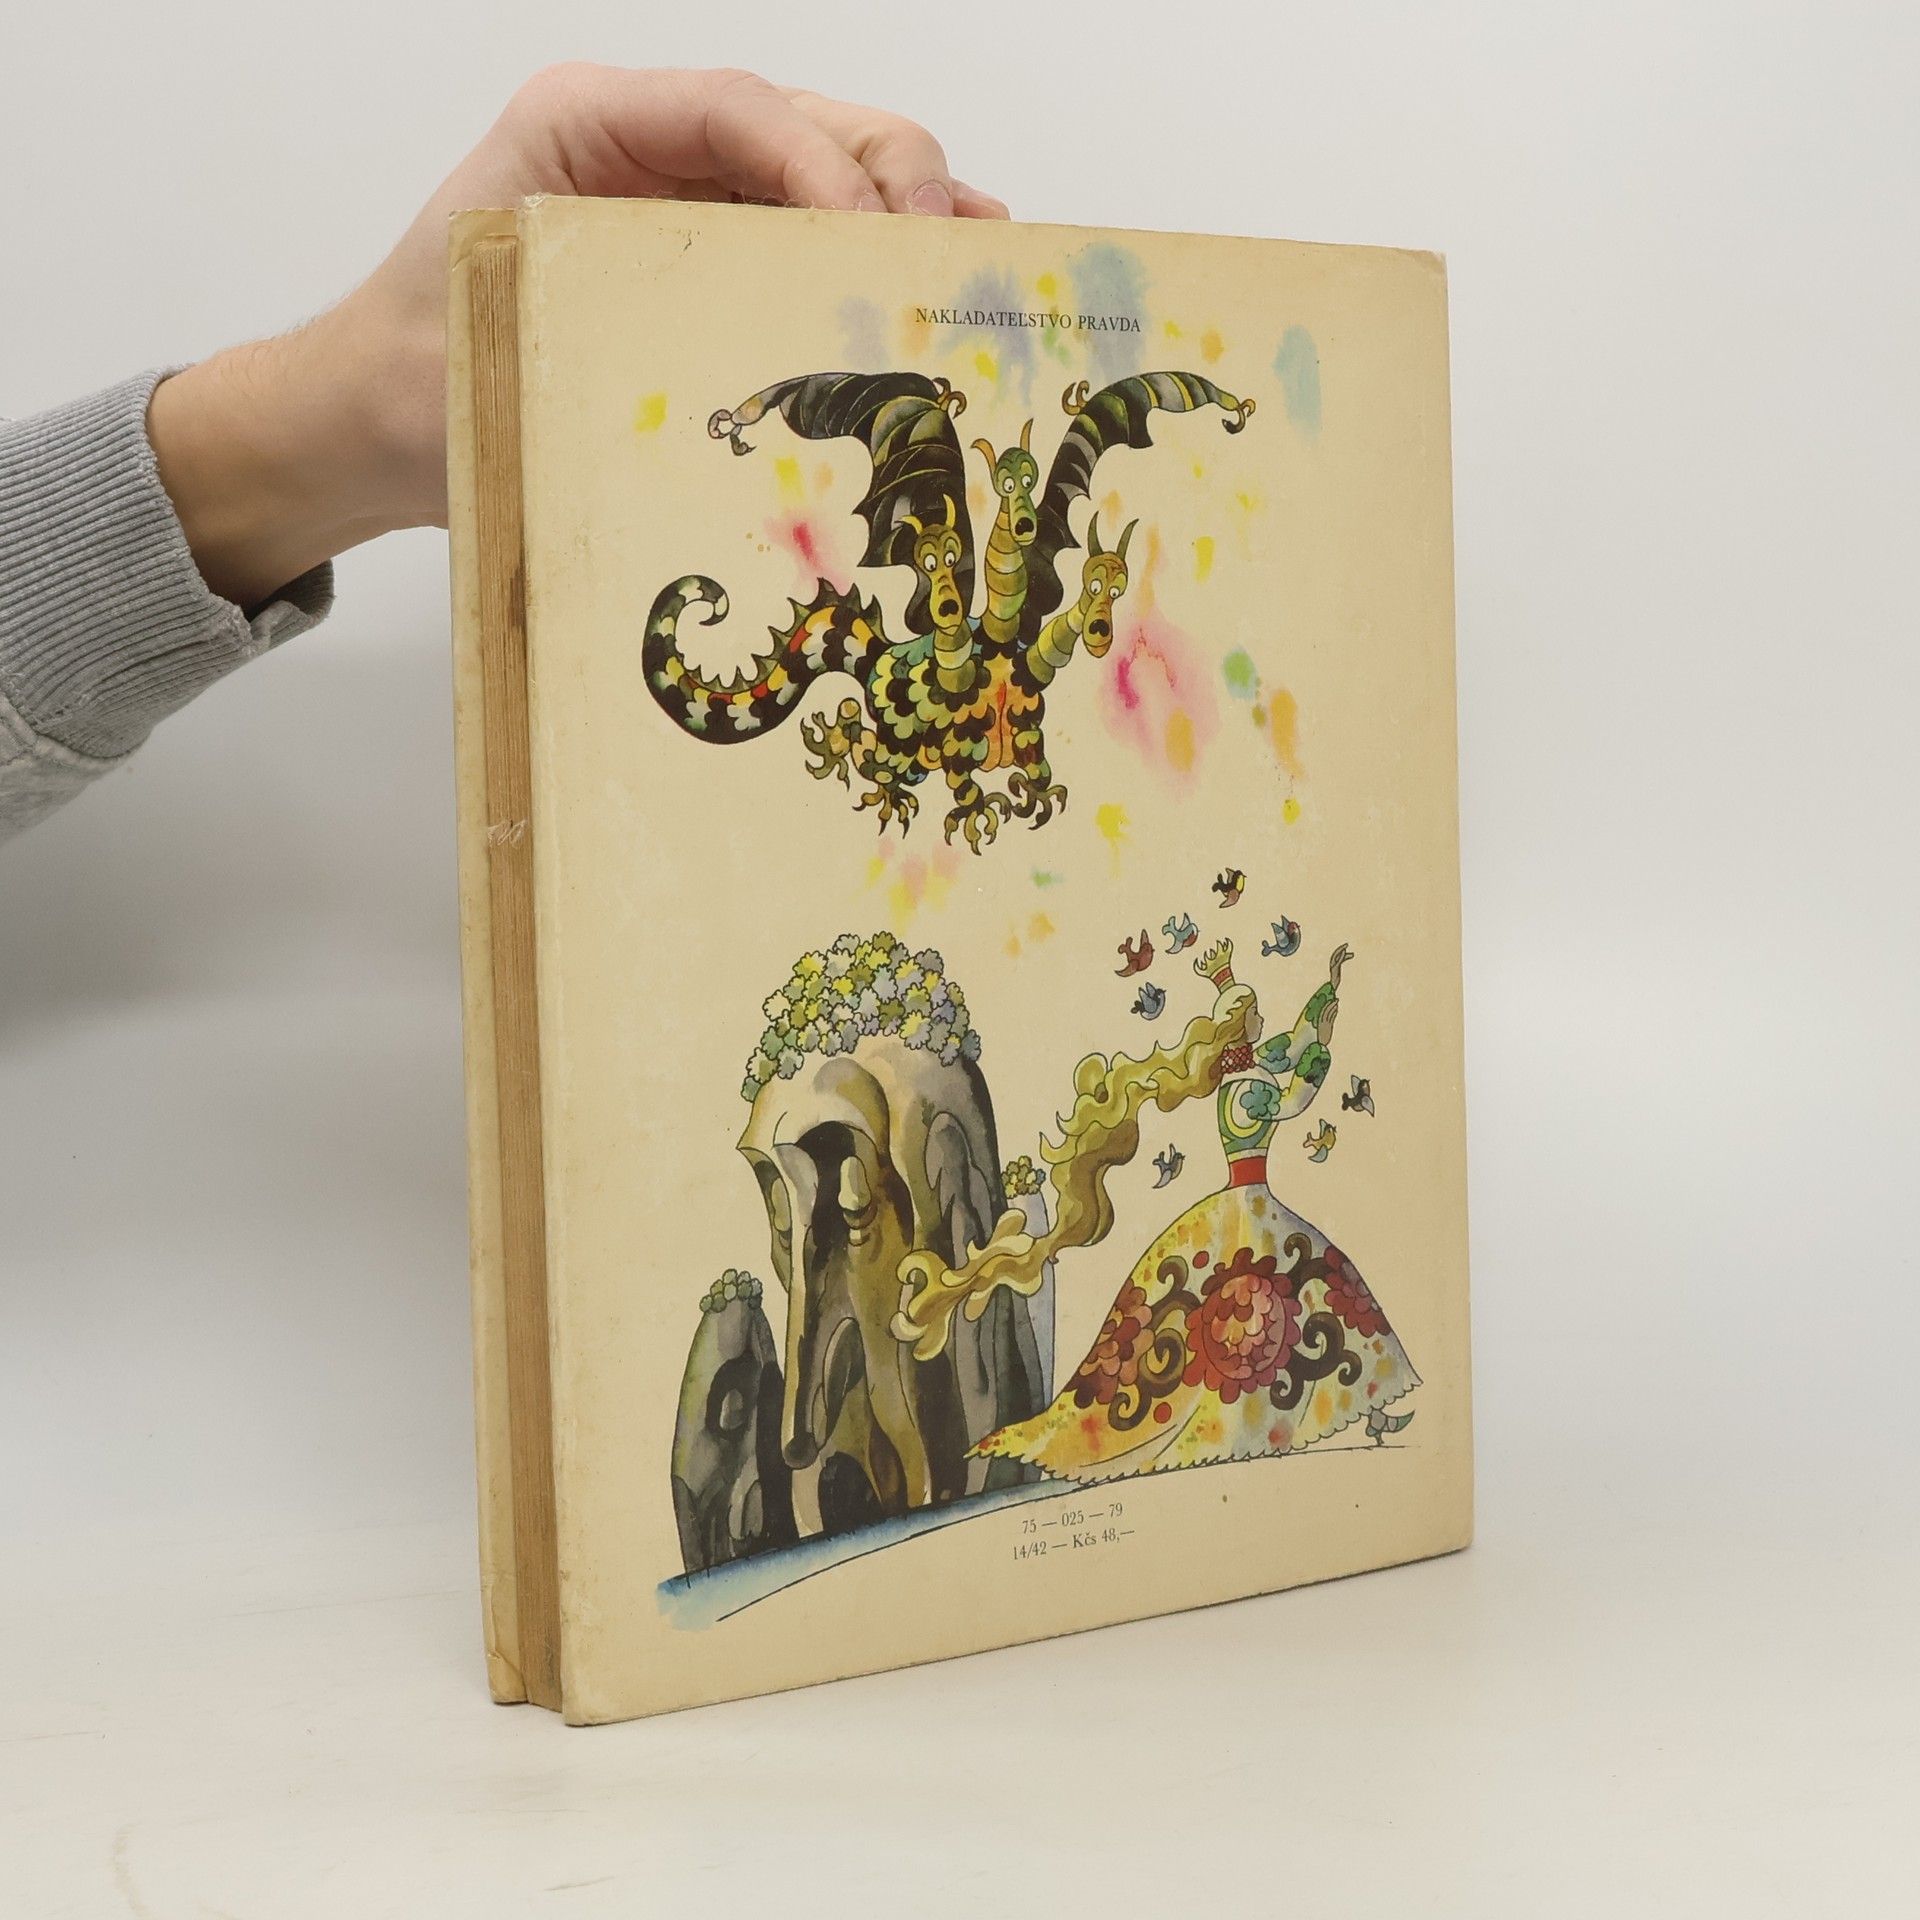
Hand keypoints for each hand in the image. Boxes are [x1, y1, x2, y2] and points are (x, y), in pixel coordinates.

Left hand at [148, 67, 1008, 608]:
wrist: (376, 423)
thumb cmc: (421, 375)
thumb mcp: (501, 323)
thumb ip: (612, 304)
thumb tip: (760, 329)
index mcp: (585, 125)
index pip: (737, 108)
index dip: (822, 160)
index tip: (872, 235)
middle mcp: (648, 146)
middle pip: (804, 124)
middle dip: (888, 181)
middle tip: (948, 259)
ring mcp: (687, 202)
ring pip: (827, 173)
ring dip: (905, 214)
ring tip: (977, 263)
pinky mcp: (711, 263)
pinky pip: (809, 241)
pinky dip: (877, 260)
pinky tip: (936, 288)